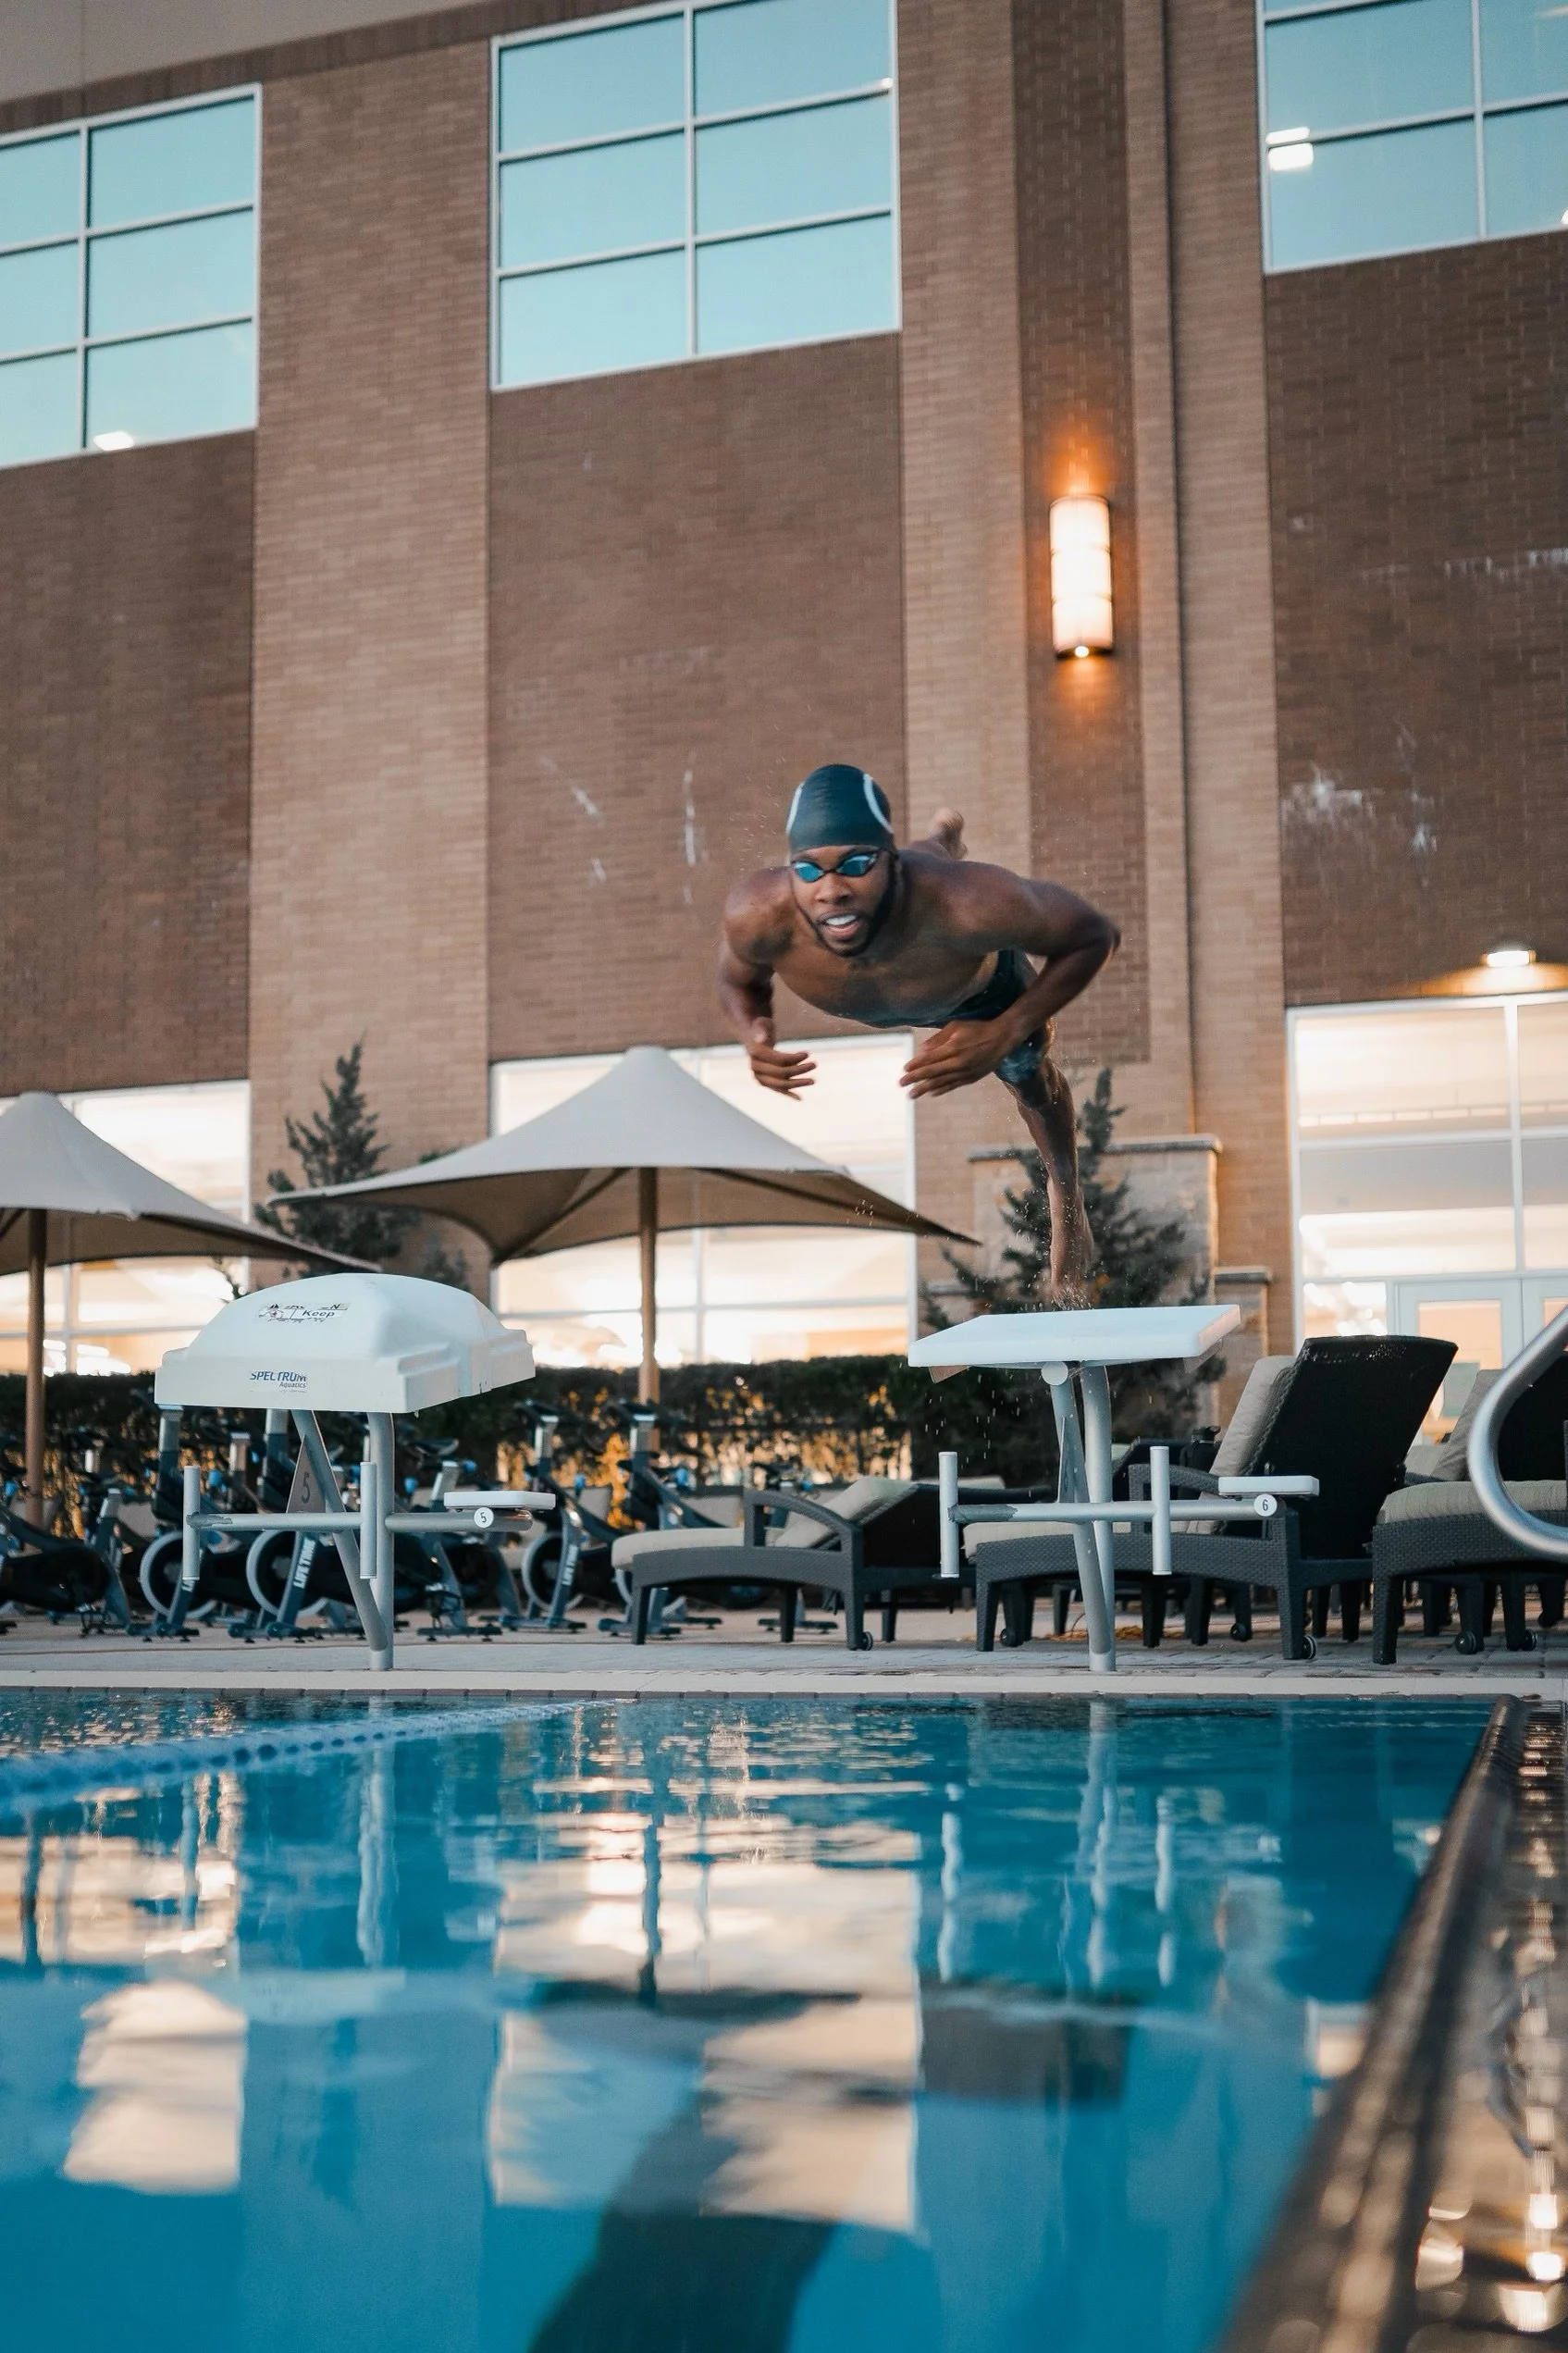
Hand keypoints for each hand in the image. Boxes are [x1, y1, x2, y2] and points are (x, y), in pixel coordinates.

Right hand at [748, 1020, 815, 1096]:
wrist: (753, 1038)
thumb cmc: (761, 1028)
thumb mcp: (762, 1024)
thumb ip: (762, 1031)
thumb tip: (761, 1039)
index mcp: (755, 1054)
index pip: (778, 1060)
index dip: (793, 1058)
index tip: (807, 1053)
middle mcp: (756, 1068)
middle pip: (781, 1073)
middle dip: (799, 1070)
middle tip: (814, 1064)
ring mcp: (760, 1077)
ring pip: (781, 1084)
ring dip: (797, 1083)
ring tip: (812, 1081)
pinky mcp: (765, 1082)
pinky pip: (779, 1090)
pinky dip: (789, 1094)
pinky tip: (800, 1098)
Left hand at [900, 1018, 1016, 1098]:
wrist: (1003, 1038)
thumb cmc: (978, 1028)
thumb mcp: (956, 1026)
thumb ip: (938, 1038)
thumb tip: (922, 1049)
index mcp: (953, 1048)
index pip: (929, 1059)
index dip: (915, 1065)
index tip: (904, 1070)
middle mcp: (958, 1063)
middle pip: (932, 1073)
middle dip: (915, 1079)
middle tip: (901, 1084)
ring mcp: (965, 1072)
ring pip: (941, 1082)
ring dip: (925, 1089)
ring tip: (912, 1094)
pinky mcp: (972, 1077)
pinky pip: (953, 1085)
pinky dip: (941, 1089)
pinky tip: (932, 1093)